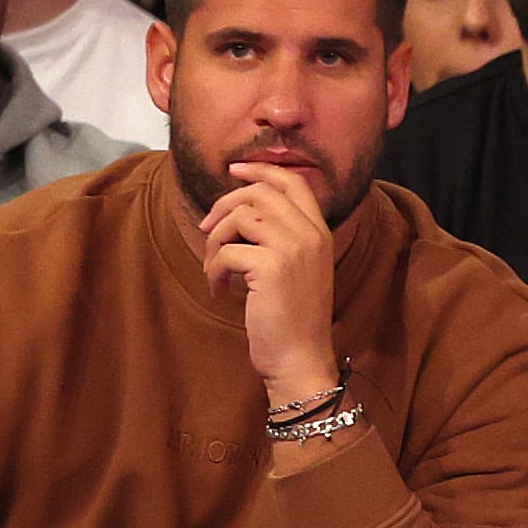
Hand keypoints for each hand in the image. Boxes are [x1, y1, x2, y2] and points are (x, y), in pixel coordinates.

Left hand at [198, 168, 341, 407]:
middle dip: (224, 206)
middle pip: (259, 193)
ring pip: (239, 218)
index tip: (233, 170)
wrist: (301, 358)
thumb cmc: (293, 320)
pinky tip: (218, 290)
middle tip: (208, 229)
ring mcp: (292, 249)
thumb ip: (283, 237)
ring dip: (216, 241)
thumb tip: (241, 211)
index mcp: (320, 233)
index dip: (260, 169)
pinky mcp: (270, 267)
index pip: (293, 183)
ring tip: (214, 268)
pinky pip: (227, 251)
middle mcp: (310, 235)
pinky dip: (212, 270)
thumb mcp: (297, 270)